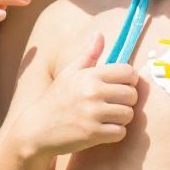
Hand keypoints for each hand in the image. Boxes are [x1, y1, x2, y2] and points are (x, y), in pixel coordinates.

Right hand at [16, 33, 138, 158]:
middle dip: (127, 101)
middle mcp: (92, 92)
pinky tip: (103, 130)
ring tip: (108, 117)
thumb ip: (88, 54)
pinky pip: (120, 133)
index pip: (128, 72)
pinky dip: (114, 133)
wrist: (37, 128)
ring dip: (121, 118)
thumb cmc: (56, 99)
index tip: (121, 86)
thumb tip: (99, 34)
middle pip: (132, 95)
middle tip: (114, 104)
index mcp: (89, 75)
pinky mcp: (93, 134)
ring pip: (128, 114)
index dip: (129, 80)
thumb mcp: (69, 73)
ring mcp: (93, 114)